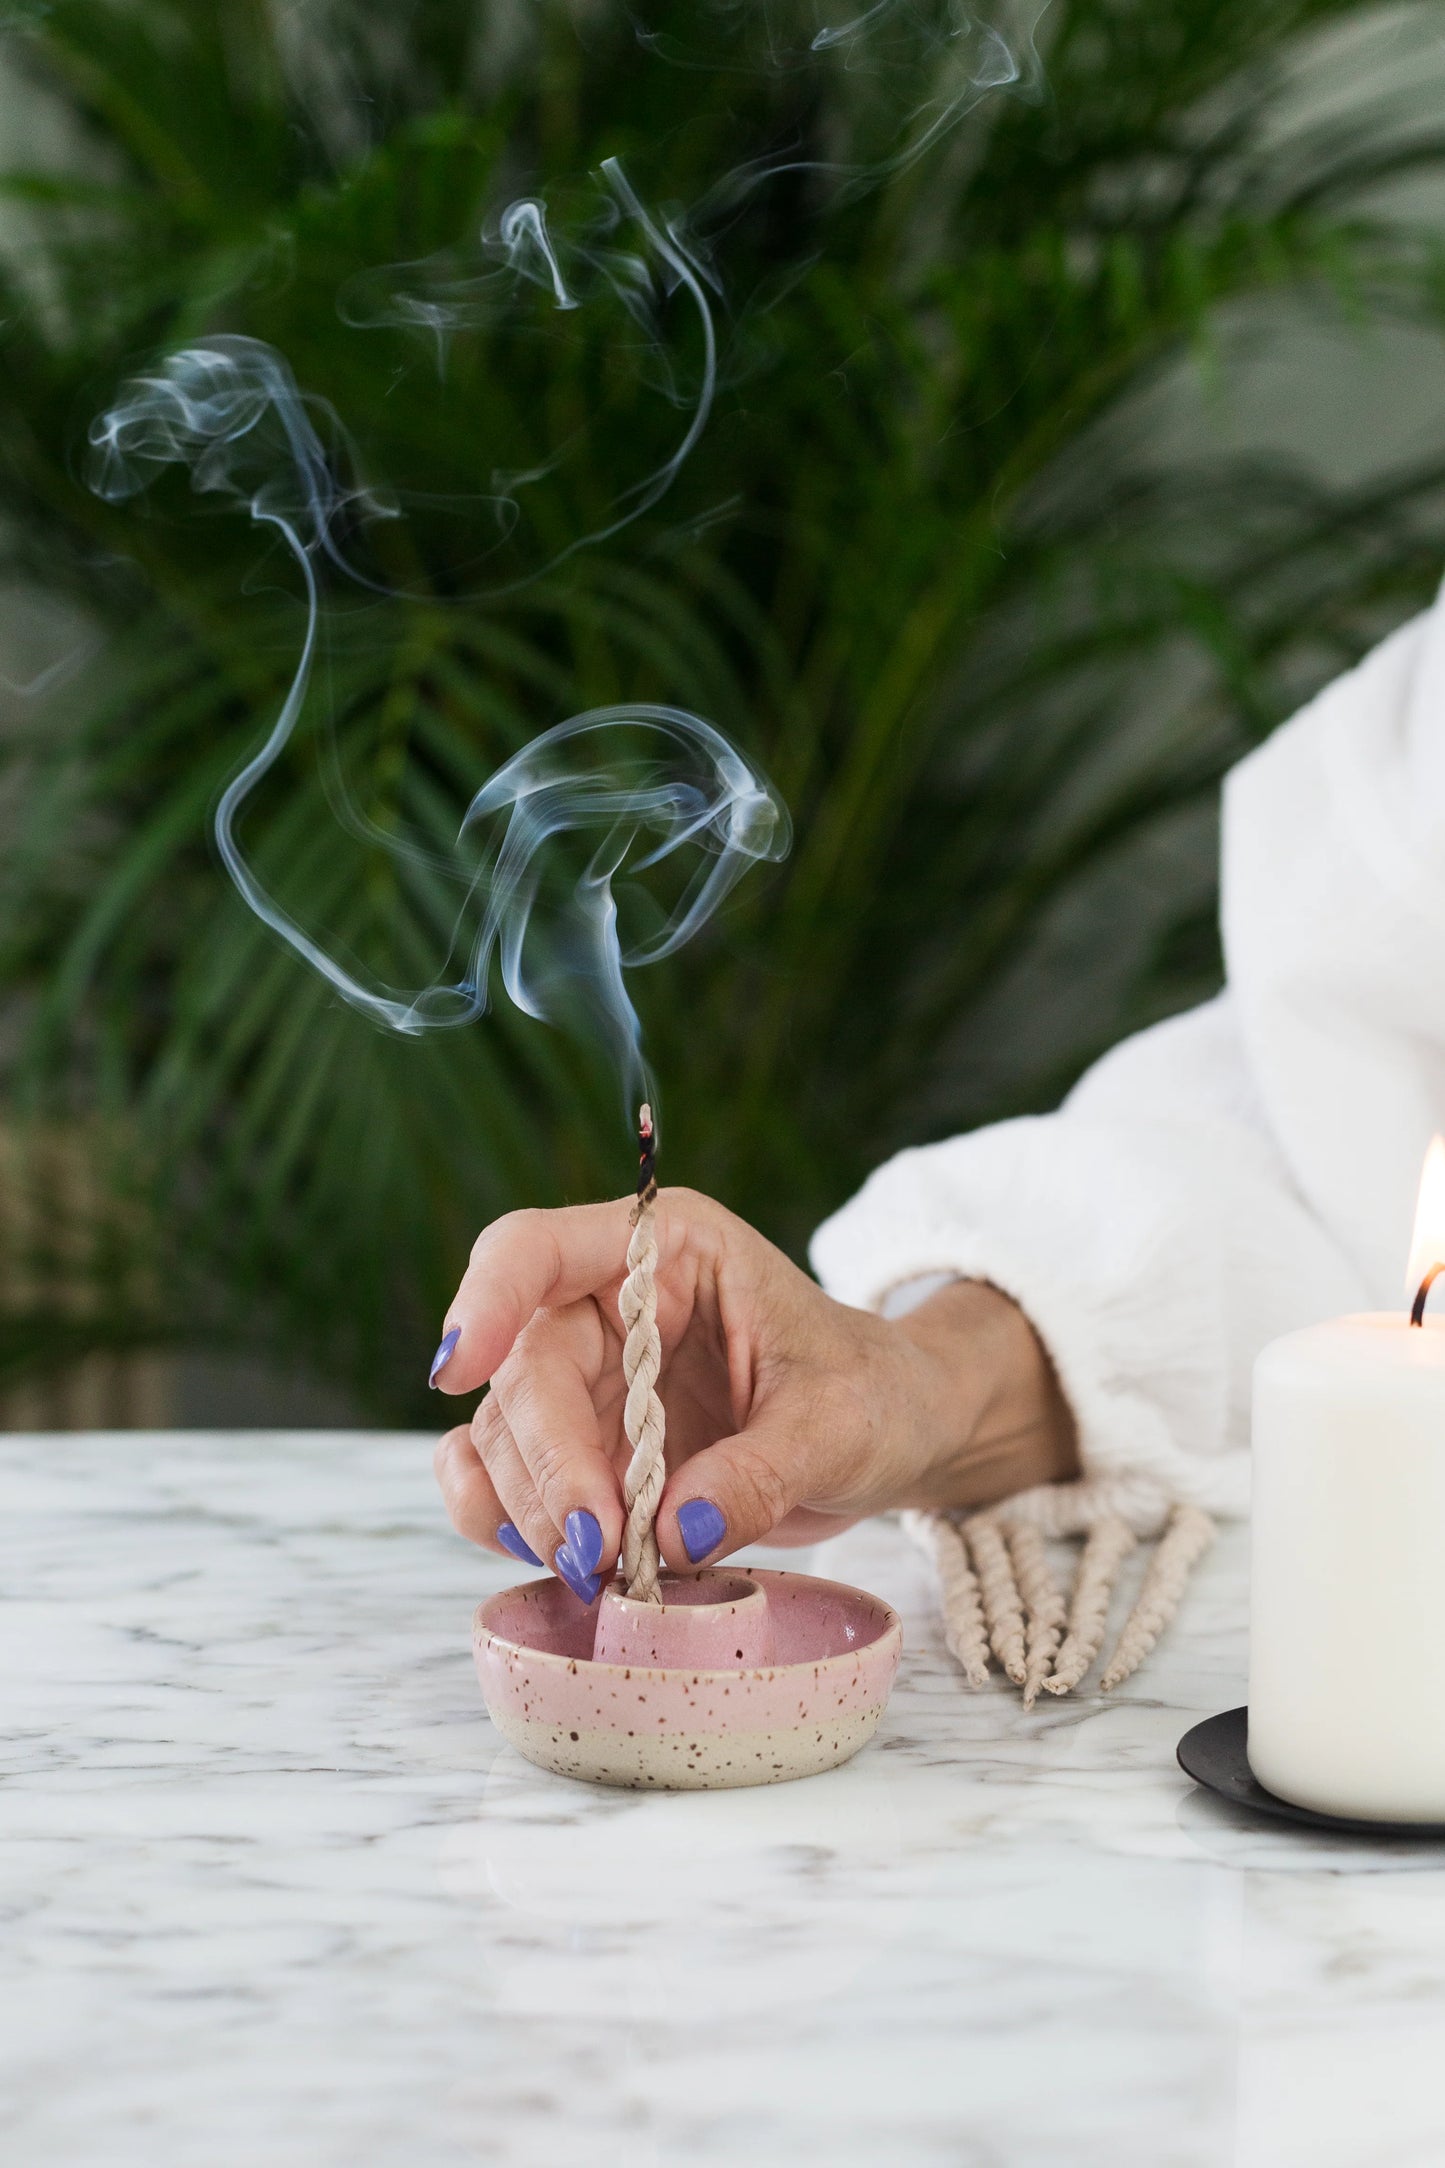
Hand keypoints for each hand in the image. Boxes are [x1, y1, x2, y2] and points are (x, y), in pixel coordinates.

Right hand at [432, 1187, 1076, 1598]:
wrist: (891, 1436)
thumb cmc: (870, 1397)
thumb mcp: (838, 1426)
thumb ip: (758, 1474)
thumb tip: (673, 1532)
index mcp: (668, 1251)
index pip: (540, 1248)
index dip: (487, 1296)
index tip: (455, 1369)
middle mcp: (609, 1304)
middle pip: (523, 1365)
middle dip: (547, 1461)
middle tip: (596, 1546)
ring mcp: (590, 1380)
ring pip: (504, 1433)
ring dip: (530, 1507)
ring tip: (597, 1568)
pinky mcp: (585, 1451)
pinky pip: (505, 1480)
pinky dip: (507, 1522)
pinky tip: (544, 1556)